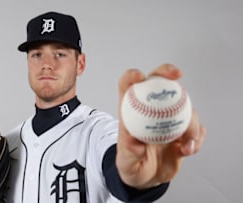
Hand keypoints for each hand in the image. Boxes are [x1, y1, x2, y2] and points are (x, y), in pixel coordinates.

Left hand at [115, 64, 205, 188]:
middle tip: (177, 74)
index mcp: (131, 115)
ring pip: (184, 107)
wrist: (147, 179)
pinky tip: (188, 150)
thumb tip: (134, 142)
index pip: (128, 88)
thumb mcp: (126, 163)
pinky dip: (197, 138)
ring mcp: (169, 120)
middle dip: (167, 73)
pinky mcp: (183, 132)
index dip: (132, 77)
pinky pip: (196, 129)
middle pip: (158, 84)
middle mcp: (151, 112)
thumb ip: (129, 153)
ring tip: (186, 144)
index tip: (139, 76)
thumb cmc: (132, 166)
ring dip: (190, 123)